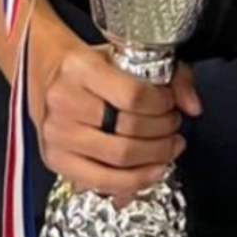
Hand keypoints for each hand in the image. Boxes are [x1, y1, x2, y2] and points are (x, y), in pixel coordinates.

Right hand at [27, 31, 202, 200]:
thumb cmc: (89, 64)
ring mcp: (56, 134)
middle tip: (174, 126)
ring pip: (117, 158)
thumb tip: (193, 106)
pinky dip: (132, 181)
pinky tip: (152, 172)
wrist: (43, 72)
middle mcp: (63, 102)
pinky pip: (99, 180)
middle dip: (163, 132)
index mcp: (80, 69)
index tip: (171, 102)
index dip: (162, 104)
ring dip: (154, 156)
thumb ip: (169, 73)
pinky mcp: (54, 159)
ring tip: (169, 147)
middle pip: (128, 130)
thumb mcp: (125, 54)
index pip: (133, 95)